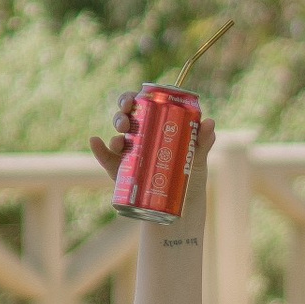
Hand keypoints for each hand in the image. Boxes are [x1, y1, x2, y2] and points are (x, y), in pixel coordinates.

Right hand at [92, 90, 211, 221]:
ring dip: (115, 132)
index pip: (139, 106)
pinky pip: (106, 158)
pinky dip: (98, 149)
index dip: (131, 98)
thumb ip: (202, 140)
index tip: (133, 99)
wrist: (181, 205)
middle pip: (125, 118)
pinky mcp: (120, 171)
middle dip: (122, 114)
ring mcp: (128, 154)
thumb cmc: (188, 174)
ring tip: (121, 138)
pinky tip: (95, 141)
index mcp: (154, 126)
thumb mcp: (197, 156)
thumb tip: (208, 123)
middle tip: (127, 121)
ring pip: (116, 136)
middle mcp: (138, 136)